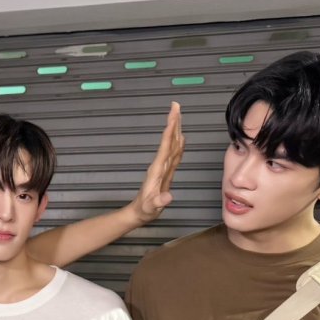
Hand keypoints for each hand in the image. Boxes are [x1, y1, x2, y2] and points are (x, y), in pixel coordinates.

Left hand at [130, 101, 184, 222]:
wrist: (138, 213)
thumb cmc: (144, 211)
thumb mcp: (151, 208)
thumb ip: (158, 202)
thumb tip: (167, 197)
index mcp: (157, 170)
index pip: (165, 146)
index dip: (170, 130)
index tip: (173, 115)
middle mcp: (160, 165)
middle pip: (169, 140)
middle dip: (173, 123)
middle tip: (176, 106)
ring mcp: (163, 168)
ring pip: (171, 145)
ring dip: (175, 129)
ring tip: (179, 115)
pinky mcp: (165, 172)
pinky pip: (174, 154)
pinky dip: (178, 143)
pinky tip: (181, 137)